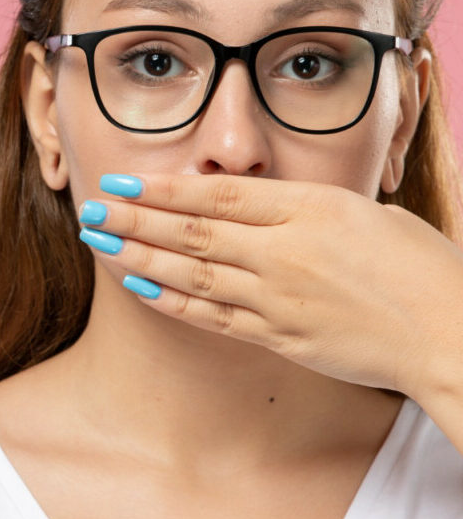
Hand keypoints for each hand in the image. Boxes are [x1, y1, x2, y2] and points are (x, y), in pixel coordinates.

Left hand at [78, 173, 462, 399]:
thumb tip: (251, 202)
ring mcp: (281, 299)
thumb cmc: (419, 263)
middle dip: (134, 221)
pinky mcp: (282, 337)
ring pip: (194, 275)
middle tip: (90, 209)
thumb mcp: (359, 210)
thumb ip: (298, 206)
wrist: (452, 333)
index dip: (161, 190)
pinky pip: (216, 318)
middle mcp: (286, 253)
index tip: (120, 181)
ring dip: (140, 259)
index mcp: (308, 210)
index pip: (217, 197)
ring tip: (100, 244)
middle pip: (193, 234)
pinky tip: (141, 289)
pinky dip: (174, 303)